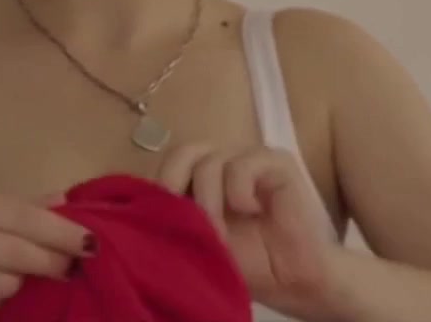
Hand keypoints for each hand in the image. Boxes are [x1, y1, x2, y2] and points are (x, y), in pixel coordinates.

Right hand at [0, 182, 91, 321]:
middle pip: (17, 257)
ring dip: (16, 285)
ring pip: (0, 290)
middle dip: (51, 263)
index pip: (20, 218)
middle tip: (68, 267)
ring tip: (13, 276)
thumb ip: (8, 204)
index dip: (61, 233)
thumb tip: (63, 202)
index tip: (91, 243)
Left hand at [156, 144, 335, 308]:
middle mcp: (223, 163)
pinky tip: (251, 211)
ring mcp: (250, 159)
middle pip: (183, 151)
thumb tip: (138, 210)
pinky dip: (238, 191)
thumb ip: (174, 220)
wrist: (292, 278)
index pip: (169, 165)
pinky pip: (242, 164)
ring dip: (208, 203)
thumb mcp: (198, 242)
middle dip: (175, 186)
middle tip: (182, 220)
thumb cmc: (248, 263)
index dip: (159, 188)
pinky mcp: (276, 161)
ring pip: (209, 161)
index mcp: (201, 179)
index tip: (158, 223)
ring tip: (219, 234)